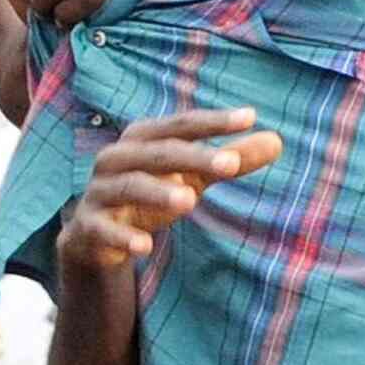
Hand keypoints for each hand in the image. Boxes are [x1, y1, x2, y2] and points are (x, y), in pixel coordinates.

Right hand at [53, 107, 283, 284]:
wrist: (95, 235)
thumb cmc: (150, 194)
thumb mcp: (192, 177)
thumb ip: (230, 160)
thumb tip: (276, 141)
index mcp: (142, 139)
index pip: (181, 125)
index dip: (213, 121)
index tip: (250, 117)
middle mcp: (116, 158)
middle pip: (157, 152)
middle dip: (193, 156)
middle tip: (231, 164)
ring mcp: (99, 192)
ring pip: (128, 186)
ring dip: (157, 192)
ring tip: (190, 201)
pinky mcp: (88, 226)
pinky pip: (103, 229)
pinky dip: (122, 237)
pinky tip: (145, 247)